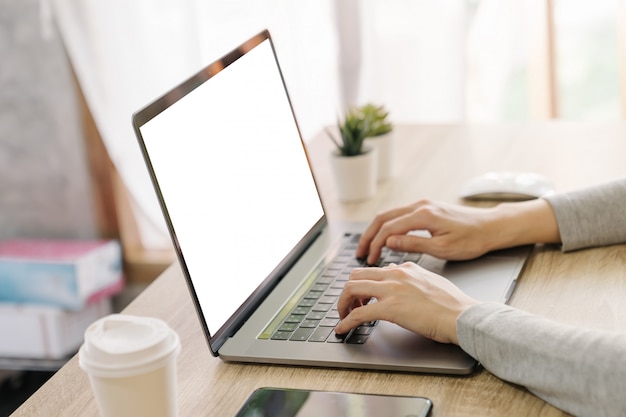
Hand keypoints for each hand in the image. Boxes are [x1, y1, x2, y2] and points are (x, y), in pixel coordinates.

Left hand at [334, 263, 477, 343]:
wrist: (462, 316)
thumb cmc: (454, 305)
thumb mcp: (432, 282)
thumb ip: (415, 279)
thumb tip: (405, 285)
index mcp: (406, 267)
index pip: (374, 270)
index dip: (363, 284)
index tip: (361, 297)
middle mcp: (396, 274)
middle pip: (356, 275)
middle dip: (348, 291)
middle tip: (349, 306)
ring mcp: (391, 289)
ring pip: (351, 288)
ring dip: (343, 304)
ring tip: (343, 317)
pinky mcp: (390, 308)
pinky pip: (358, 313)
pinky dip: (346, 321)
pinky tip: (342, 329)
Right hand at [356, 200, 498, 263]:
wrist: (492, 227)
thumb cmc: (472, 240)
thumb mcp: (442, 248)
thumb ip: (413, 244)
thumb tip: (389, 242)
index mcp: (423, 215)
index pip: (388, 228)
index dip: (376, 244)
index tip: (369, 259)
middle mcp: (420, 205)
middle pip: (383, 218)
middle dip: (369, 236)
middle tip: (361, 253)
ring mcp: (423, 205)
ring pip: (390, 215)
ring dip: (377, 230)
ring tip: (369, 247)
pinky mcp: (427, 208)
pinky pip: (400, 215)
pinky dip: (388, 226)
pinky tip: (386, 239)